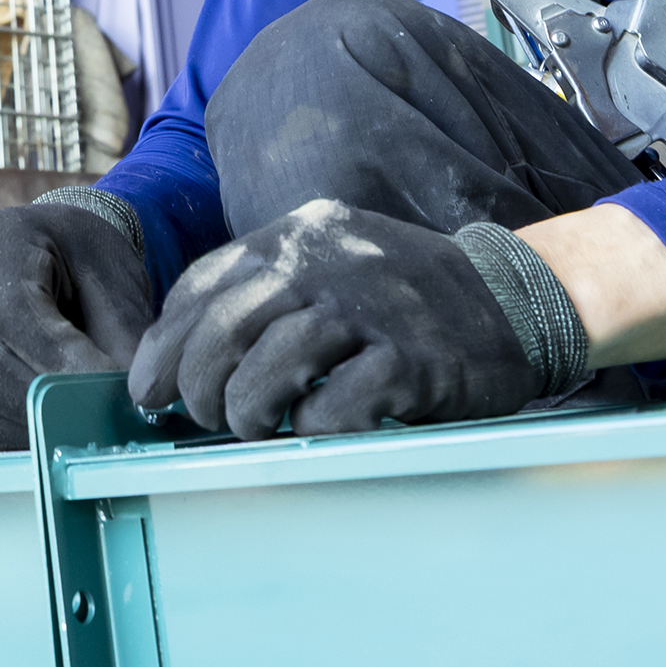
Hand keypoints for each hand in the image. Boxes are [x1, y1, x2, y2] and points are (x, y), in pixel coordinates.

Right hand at [0, 190, 157, 449]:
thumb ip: (123, 336)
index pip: (14, 314)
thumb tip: (138, 402)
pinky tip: (54, 432)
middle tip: (102, 421)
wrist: (55, 251)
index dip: (60, 360)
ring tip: (85, 430)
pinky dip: (14, 435)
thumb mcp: (115, 277)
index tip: (109, 387)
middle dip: (45, 401)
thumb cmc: (87, 259)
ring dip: (31, 425)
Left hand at [129, 199, 588, 443]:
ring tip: (256, 428)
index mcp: (297, 234)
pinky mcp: (410, 359)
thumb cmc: (402, 299)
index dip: (163, 347)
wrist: (516, 299)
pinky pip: (332, 409)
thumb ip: (263, 292)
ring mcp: (370, 308)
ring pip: (265, 373)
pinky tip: (319, 431)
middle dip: (197, 389)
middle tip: (206, 418)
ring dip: (246, 415)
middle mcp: (326, 260)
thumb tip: (176, 357)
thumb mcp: (329, 265)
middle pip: (221, 332)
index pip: (201, 288)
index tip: (149, 391)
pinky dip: (311, 432)